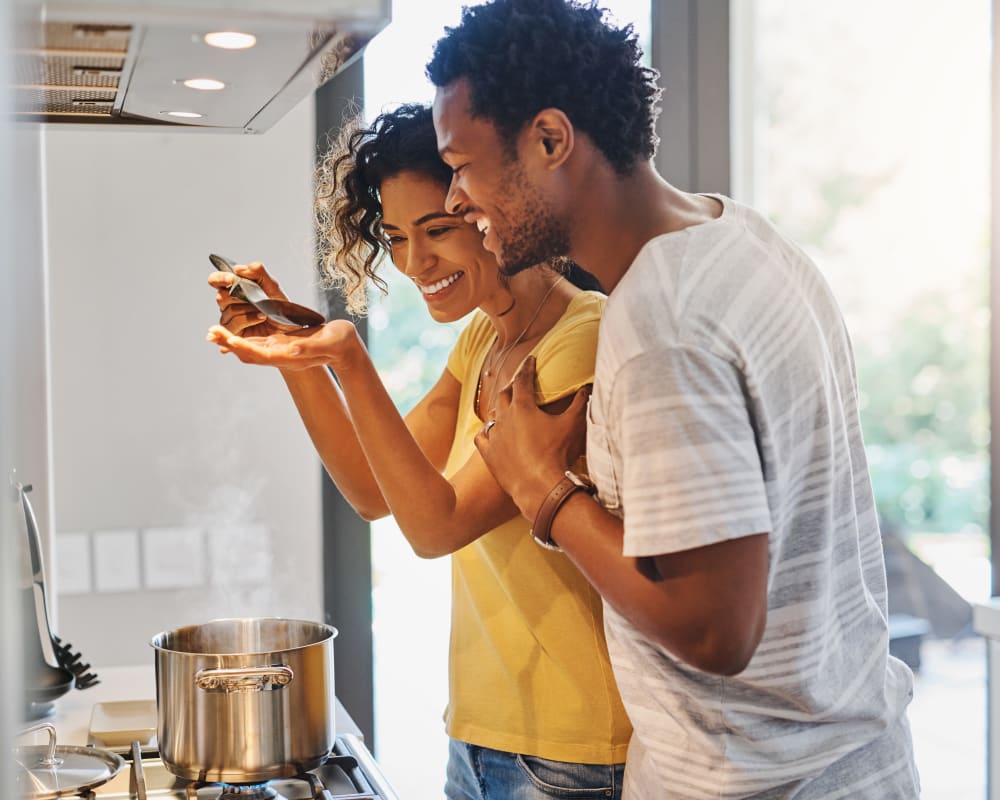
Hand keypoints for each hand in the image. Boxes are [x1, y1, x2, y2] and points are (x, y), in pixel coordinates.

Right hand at [207, 260, 297, 336]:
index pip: (216, 280)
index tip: (231, 278)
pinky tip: (261, 317)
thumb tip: (238, 269)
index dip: (220, 278)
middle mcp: (228, 304)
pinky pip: (235, 322)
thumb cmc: (279, 308)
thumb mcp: (272, 286)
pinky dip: (250, 318)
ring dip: (249, 308)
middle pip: (221, 296)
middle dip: (240, 296)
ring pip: (230, 310)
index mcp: (234, 289)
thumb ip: (257, 272)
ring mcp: (229, 319)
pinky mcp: (233, 333)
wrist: (289, 328)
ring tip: (264, 310)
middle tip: (255, 297)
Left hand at [207, 318, 362, 371]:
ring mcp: (280, 350)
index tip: (227, 339)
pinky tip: (232, 327)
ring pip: (250, 347)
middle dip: (229, 342)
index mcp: (291, 356)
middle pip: (249, 352)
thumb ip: (310, 347)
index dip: (244, 347)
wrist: (346, 349)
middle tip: (210, 332)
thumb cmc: (340, 344)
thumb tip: (292, 348)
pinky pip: (256, 341)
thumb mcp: (328, 343)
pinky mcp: (281, 342)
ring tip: (213, 330)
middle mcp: (281, 355)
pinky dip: (241, 335)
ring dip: (231, 339)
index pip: (261, 354)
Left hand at [474, 355, 589, 519]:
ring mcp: (495, 437)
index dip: (527, 367)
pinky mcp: (489, 455)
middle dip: (512, 385)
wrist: (540, 487)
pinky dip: (486, 431)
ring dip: (500, 408)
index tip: (531, 359)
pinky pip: (482, 437)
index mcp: (523, 406)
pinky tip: (490, 431)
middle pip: (504, 394)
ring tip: (506, 407)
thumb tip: (587, 387)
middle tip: (519, 382)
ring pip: (493, 415)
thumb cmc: (558, 453)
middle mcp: (505, 417)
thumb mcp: (574, 425)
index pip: (523, 379)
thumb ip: (580, 403)